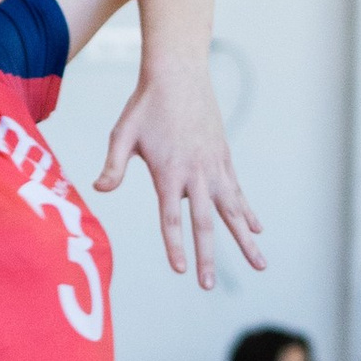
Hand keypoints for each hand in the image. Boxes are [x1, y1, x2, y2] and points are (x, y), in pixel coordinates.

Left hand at [95, 54, 265, 290]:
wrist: (179, 74)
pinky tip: (256, 229)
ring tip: (260, 265)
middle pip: (205, 222)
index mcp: (169, 172)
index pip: (171, 218)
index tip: (181, 271)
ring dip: (246, 240)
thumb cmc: (146, 105)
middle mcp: (196, 173)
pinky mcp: (224, 158)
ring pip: (233, 211)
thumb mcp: (122, 134)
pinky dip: (248, 212)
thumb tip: (99, 189)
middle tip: (209, 286)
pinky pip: (238, 192)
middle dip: (208, 256)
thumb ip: (113, 165)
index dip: (175, 246)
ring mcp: (214, 166)